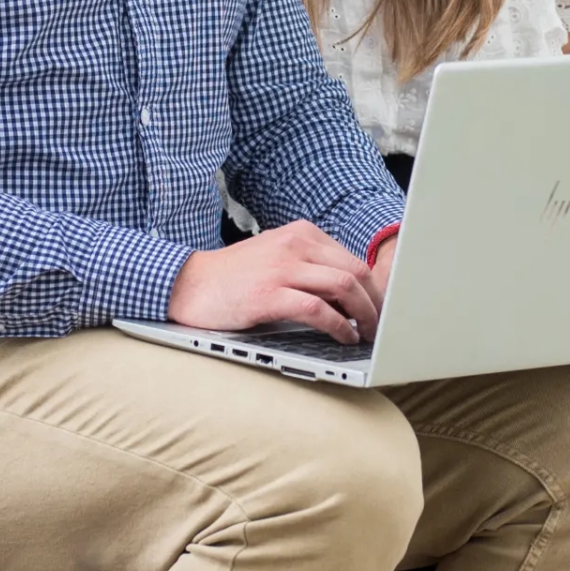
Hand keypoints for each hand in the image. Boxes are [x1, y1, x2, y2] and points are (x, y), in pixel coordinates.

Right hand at [169, 221, 382, 341]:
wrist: (188, 284)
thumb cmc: (233, 278)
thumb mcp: (276, 259)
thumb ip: (309, 268)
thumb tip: (350, 296)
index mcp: (300, 233)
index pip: (352, 259)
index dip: (374, 288)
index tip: (381, 309)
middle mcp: (294, 244)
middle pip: (355, 271)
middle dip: (375, 302)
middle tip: (380, 326)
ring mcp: (282, 268)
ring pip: (343, 286)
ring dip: (363, 314)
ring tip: (366, 334)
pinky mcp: (269, 294)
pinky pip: (317, 309)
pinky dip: (338, 326)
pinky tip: (342, 337)